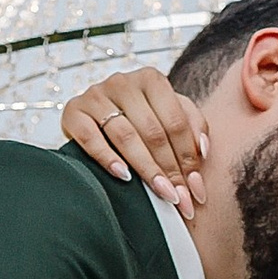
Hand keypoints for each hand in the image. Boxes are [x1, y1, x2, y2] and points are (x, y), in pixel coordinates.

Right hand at [61, 67, 208, 212]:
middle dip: (170, 170)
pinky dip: (107, 158)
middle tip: (180, 199)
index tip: (195, 188)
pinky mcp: (73, 111)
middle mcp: (122, 82)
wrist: (93, 114)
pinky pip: (91, 137)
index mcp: (151, 79)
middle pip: (153, 131)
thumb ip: (192, 127)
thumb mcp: (169, 114)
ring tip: (160, 193)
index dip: (188, 157)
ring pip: (125, 135)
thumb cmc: (138, 117)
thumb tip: (203, 151)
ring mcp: (95, 95)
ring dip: (146, 169)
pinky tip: (123, 176)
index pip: (176, 121)